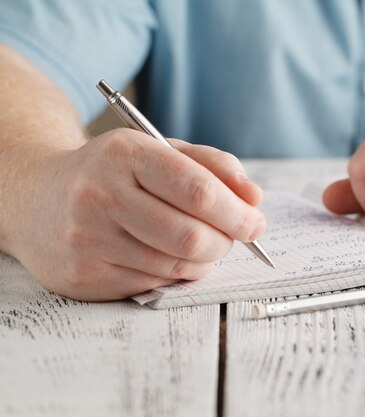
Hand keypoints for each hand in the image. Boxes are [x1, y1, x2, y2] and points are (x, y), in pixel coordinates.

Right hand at [9, 129, 264, 300]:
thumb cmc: (114, 173)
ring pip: (176, 266)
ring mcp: (88, 238)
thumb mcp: (160, 151)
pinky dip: (176, 274)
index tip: (256, 223)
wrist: (36, 197)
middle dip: (226, 242)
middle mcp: (101, 195)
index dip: (236, 213)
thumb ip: (213, 166)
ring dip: (204, 260)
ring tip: (202, 244)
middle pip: (191, 236)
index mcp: (126, 154)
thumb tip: (254, 199)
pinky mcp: (84, 275)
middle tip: (233, 238)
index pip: (197, 190)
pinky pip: (154, 284)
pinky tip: (168, 256)